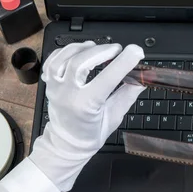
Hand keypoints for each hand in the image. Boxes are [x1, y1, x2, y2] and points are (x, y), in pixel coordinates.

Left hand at [29, 42, 145, 190]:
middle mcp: (67, 95)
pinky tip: (79, 52)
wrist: (67, 143)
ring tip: (97, 47)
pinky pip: (53, 60)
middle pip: (80, 63)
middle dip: (102, 51)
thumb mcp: (115, 116)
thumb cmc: (91, 133)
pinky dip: (66, 51)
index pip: (107, 78)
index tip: (136, 52)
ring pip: (64, 57)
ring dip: (83, 48)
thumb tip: (143, 78)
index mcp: (86, 106)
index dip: (123, 62)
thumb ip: (128, 95)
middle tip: (117, 50)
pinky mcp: (49, 83)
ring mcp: (55, 88)